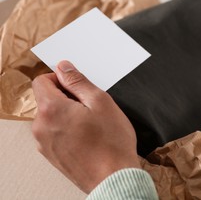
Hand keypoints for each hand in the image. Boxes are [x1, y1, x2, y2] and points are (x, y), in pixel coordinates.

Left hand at [32, 60, 139, 192]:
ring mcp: (44, 143)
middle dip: (65, 97)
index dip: (60, 78)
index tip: (75, 85)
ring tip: (91, 124)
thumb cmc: (111, 143)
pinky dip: (66, 129)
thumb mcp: (100, 101)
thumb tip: (64, 67)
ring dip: (66, 114)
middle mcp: (41, 126)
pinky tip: (87, 136)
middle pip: (46, 99)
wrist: (114, 178)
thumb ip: (78, 81)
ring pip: (51, 117)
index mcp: (51, 109)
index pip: (42, 81)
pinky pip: (54, 133)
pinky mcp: (51, 155)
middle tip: (89, 106)